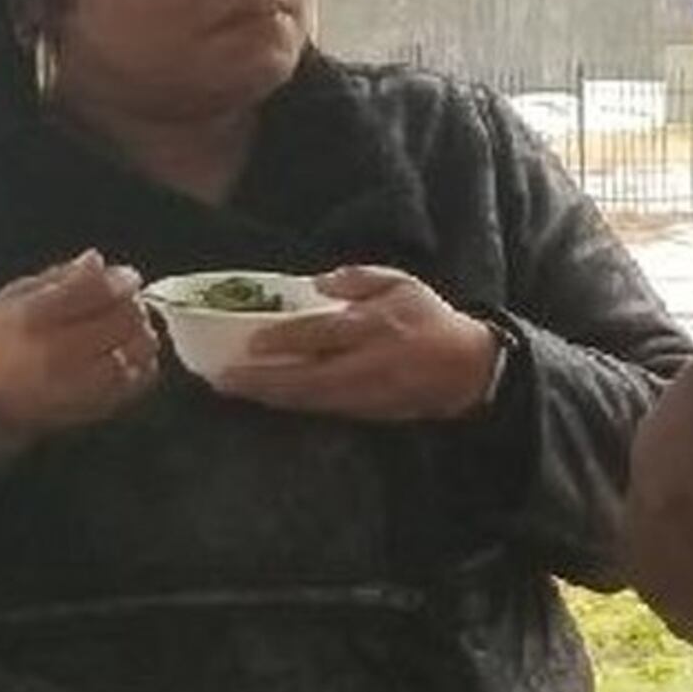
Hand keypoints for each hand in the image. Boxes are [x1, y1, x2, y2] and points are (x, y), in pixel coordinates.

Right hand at [0, 250, 158, 468]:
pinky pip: (144, 374)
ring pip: (142, 346)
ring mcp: (84, 382)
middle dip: (133, 302)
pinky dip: (144, 357)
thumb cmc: (0, 341)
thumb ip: (58, 277)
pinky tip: (126, 351)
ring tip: (125, 326)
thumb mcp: (13, 298)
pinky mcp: (102, 403)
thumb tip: (97, 261)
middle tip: (127, 300)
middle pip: (125, 317)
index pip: (96, 290)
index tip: (126, 276)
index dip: (121, 279)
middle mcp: (60, 351)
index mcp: (33, 318)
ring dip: (142, 329)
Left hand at [207, 264, 503, 422]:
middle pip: (308, 378)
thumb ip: (359, 279)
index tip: (252, 341)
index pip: (323, 334)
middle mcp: (369, 364)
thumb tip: (319, 285)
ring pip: (312, 400)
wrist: (469, 370)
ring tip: (236, 389)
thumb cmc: (431, 321)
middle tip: (224, 379)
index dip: (285, 339)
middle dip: (263, 381)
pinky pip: (324, 409)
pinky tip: (270, 398)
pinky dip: (294, 404)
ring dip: (272, 397)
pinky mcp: (370, 413)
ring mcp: (369, 394)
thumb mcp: (401, 284)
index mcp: (377, 326)